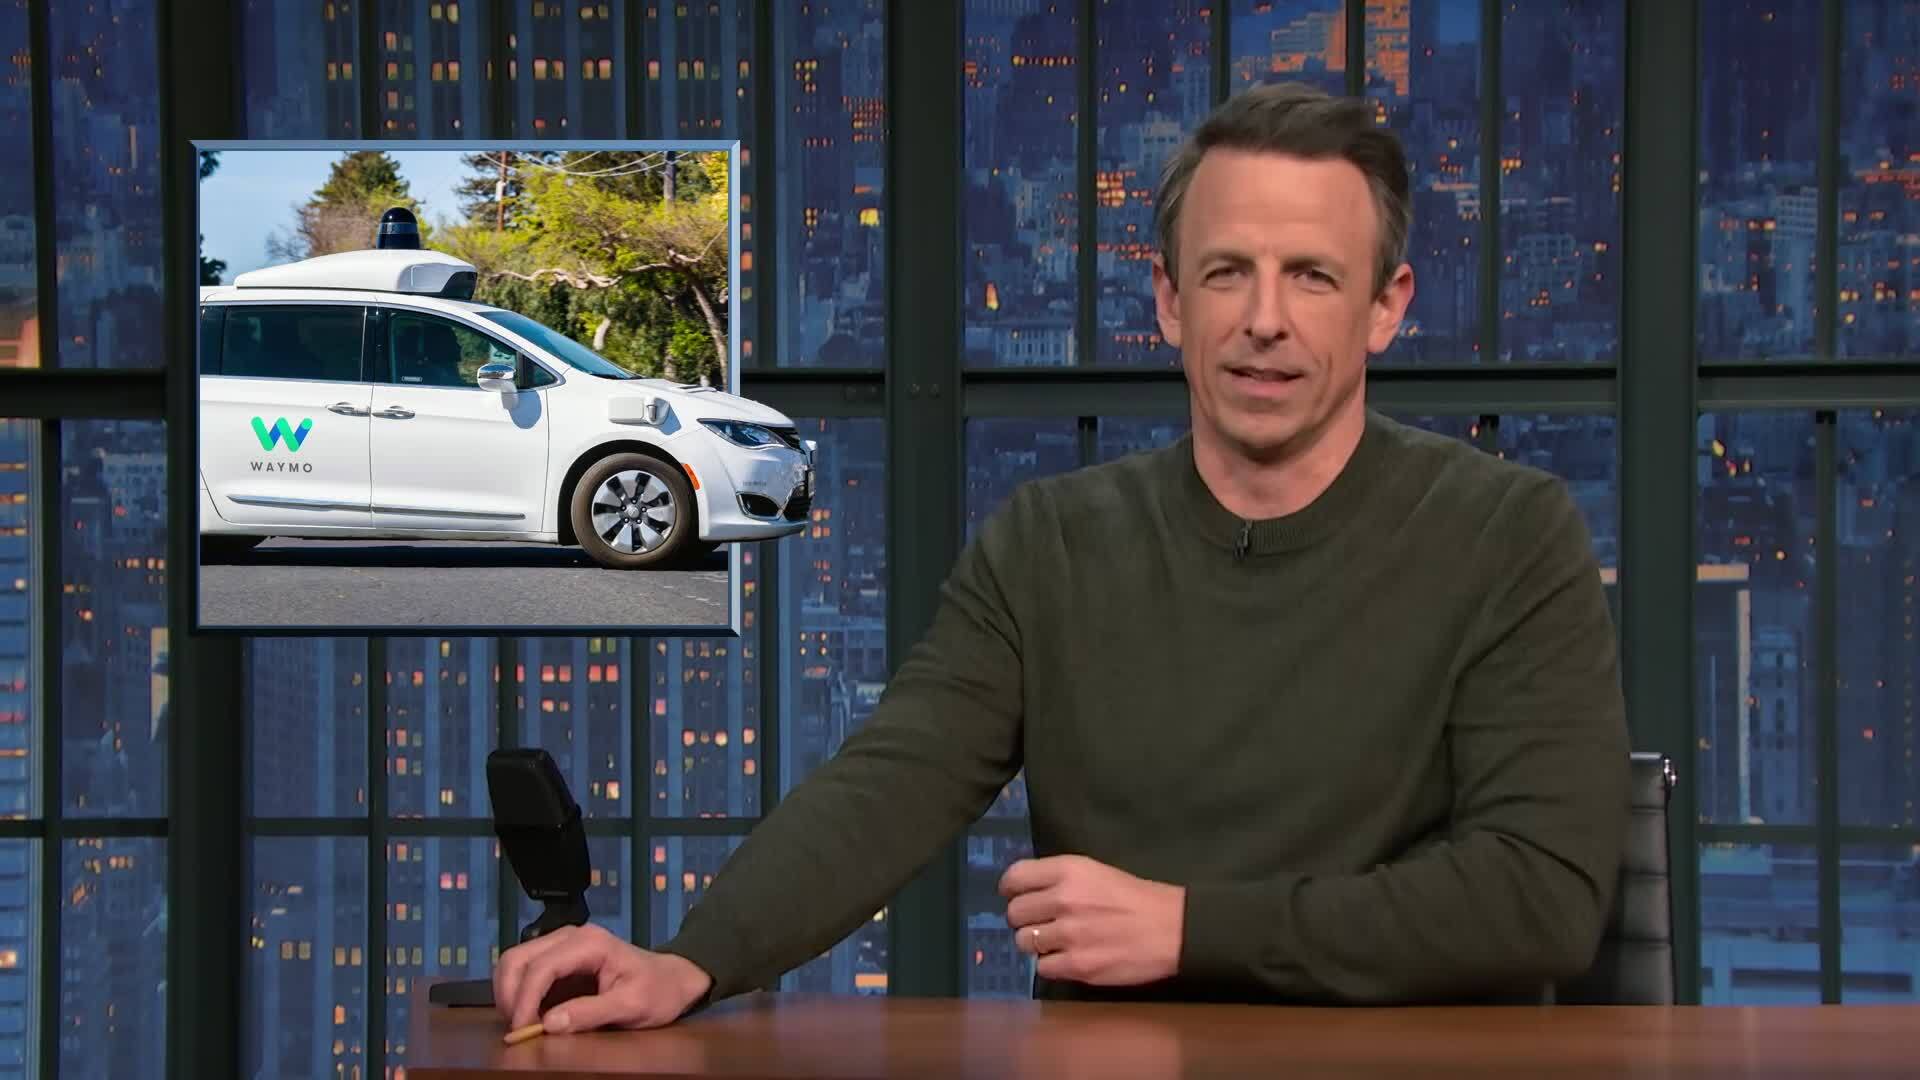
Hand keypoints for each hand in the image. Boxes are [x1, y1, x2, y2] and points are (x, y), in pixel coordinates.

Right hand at [493, 922, 713, 1033]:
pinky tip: (528, 1014)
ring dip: (509, 991)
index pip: (542, 967)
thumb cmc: (658, 991)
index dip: (525, 999)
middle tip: (516, 1028)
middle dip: (509, 993)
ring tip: (520, 1022)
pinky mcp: (558, 958)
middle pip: (518, 957)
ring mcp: (562, 945)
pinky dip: (518, 992)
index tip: (521, 1029)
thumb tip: (549, 1024)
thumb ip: (591, 1013)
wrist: (673, 979)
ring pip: (516, 961)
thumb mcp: (632, 1007)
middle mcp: (570, 936)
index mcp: (590, 943)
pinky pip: (526, 970)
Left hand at [998, 854, 1184, 986]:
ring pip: (1024, 942)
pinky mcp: (1077, 965)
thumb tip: (1027, 891)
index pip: (1015, 877)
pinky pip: (1042, 967)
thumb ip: (1060, 878)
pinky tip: (1068, 958)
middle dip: (1023, 919)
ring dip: (1035, 943)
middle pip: (1014, 913)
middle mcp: (1063, 900)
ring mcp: (1069, 935)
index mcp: (1069, 871)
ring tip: (1055, 942)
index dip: (1011, 889)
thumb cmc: (1136, 897)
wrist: (1172, 929)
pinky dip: (1051, 964)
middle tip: (1039, 922)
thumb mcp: (1096, 871)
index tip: (1016, 896)